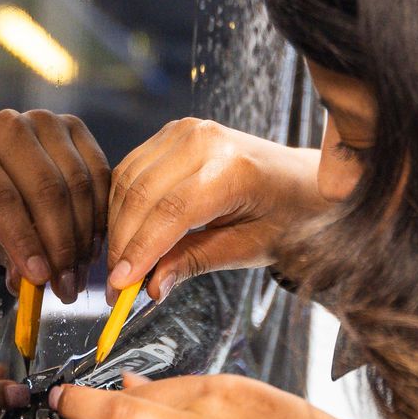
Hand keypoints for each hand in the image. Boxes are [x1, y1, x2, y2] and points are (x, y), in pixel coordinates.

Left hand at [0, 109, 109, 303]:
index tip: (40, 279)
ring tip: (79, 273)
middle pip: (46, 191)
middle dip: (61, 246)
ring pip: (77, 183)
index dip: (24, 242)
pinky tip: (92, 245)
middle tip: (66, 287)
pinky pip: (97, 172)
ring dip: (84, 235)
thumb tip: (26, 280)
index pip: (1, 198)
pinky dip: (99, 212)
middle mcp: (7, 127)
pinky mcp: (72, 126)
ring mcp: (44, 122)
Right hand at [106, 120, 325, 300]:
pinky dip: (122, 205)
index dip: (140, 251)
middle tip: (116, 288)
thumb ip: (195, 262)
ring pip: (128, 183)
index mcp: (232, 168)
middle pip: (142, 196)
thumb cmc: (284, 217)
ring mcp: (185, 130)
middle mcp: (203, 140)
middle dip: (123, 245)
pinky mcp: (172, 133)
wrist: (301, 181)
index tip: (120, 287)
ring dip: (117, 227)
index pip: (170, 212)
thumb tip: (151, 286)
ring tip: (121, 267)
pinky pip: (131, 171)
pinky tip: (126, 236)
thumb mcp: (247, 249)